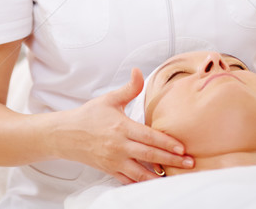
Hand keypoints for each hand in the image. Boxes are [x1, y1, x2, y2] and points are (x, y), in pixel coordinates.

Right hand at [53, 68, 193, 183]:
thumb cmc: (89, 116)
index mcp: (121, 127)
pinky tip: (154, 184)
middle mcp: (119, 146)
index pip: (149, 136)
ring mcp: (114, 161)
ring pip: (141, 172)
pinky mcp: (110, 170)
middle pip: (150, 155)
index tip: (182, 147)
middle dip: (171, 160)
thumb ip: (129, 88)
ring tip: (177, 176)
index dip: (167, 143)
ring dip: (160, 175)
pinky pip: (129, 180)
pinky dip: (142, 183)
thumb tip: (139, 71)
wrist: (65, 135)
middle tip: (189, 162)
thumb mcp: (110, 99)